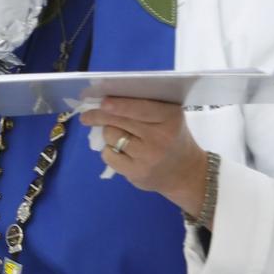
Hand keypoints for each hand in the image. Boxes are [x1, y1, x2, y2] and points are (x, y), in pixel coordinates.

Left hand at [79, 97, 209, 214]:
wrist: (185, 172)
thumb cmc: (172, 138)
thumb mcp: (168, 118)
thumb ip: (144, 107)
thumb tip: (106, 100)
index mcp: (170, 117)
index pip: (140, 108)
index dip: (119, 105)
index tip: (102, 102)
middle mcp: (160, 137)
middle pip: (119, 120)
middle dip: (99, 115)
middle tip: (87, 116)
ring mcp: (148, 156)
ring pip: (111, 136)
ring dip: (107, 133)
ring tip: (117, 135)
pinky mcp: (136, 172)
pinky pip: (109, 155)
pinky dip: (108, 150)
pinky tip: (119, 151)